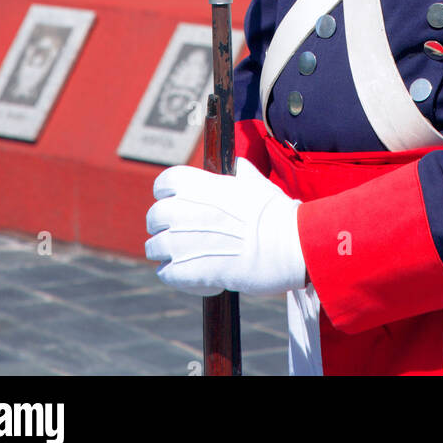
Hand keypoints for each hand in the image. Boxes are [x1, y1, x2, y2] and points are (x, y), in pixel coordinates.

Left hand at [145, 157, 305, 296]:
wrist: (288, 246)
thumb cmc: (277, 214)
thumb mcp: (258, 185)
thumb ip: (243, 174)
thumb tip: (240, 166)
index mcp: (202, 185)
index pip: (164, 182)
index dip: (167, 193)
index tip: (175, 202)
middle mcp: (187, 209)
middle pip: (154, 216)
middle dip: (162, 225)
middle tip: (178, 234)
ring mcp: (184, 241)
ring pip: (154, 246)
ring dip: (166, 253)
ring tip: (183, 258)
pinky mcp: (187, 270)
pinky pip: (165, 273)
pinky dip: (175, 276)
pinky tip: (191, 276)